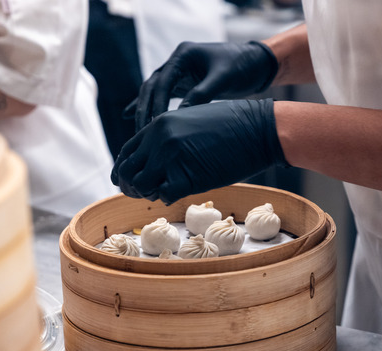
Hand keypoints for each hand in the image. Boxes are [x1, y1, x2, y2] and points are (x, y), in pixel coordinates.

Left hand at [112, 99, 287, 204]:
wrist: (258, 129)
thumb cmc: (233, 125)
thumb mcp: (191, 121)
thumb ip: (170, 137)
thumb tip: (156, 157)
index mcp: (158, 125)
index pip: (126, 153)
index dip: (124, 171)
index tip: (127, 182)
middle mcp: (158, 140)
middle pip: (127, 172)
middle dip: (132, 187)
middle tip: (145, 194)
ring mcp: (170, 158)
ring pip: (140, 186)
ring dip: (149, 194)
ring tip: (164, 192)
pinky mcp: (186, 176)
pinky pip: (163, 196)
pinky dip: (168, 199)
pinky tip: (180, 193)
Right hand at [128, 41, 278, 132]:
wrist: (255, 64)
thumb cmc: (241, 66)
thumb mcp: (222, 78)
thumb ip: (201, 93)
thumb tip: (178, 116)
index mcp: (183, 55)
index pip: (162, 81)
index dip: (157, 103)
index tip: (154, 124)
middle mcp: (176, 62)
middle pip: (151, 87)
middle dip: (145, 110)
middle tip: (140, 134)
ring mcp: (177, 73)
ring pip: (153, 93)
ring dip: (145, 111)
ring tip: (137, 134)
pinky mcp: (182, 84)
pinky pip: (160, 96)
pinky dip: (147, 106)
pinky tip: (129, 117)